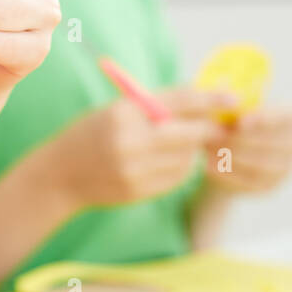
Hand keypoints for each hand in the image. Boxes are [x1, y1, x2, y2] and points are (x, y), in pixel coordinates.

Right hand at [37, 89, 223, 209]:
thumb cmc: (92, 135)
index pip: (178, 102)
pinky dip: (179, 170)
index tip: (232, 99)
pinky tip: (164, 164)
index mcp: (123, 113)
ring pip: (186, 158)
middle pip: (189, 133)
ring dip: (190, 152)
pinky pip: (176, 179)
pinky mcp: (137, 191)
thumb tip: (203, 99)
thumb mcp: (116, 110)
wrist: (59, 176)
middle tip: (216, 128)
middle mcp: (129, 141)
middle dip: (207, 129)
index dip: (209, 100)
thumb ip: (154, 105)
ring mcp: (133, 170)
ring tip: (175, 147)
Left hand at [204, 105, 291, 193]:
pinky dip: (226, 173)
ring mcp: (286, 169)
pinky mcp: (270, 187)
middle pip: (267, 143)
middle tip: (210, 135)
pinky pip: (248, 182)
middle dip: (236, 139)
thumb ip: (233, 103)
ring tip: (206, 148)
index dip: (263, 119)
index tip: (241, 122)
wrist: (236, 151)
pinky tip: (208, 165)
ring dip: (228, 156)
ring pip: (257, 164)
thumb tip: (222, 100)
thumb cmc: (236, 120)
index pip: (283, 117)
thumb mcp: (236, 108)